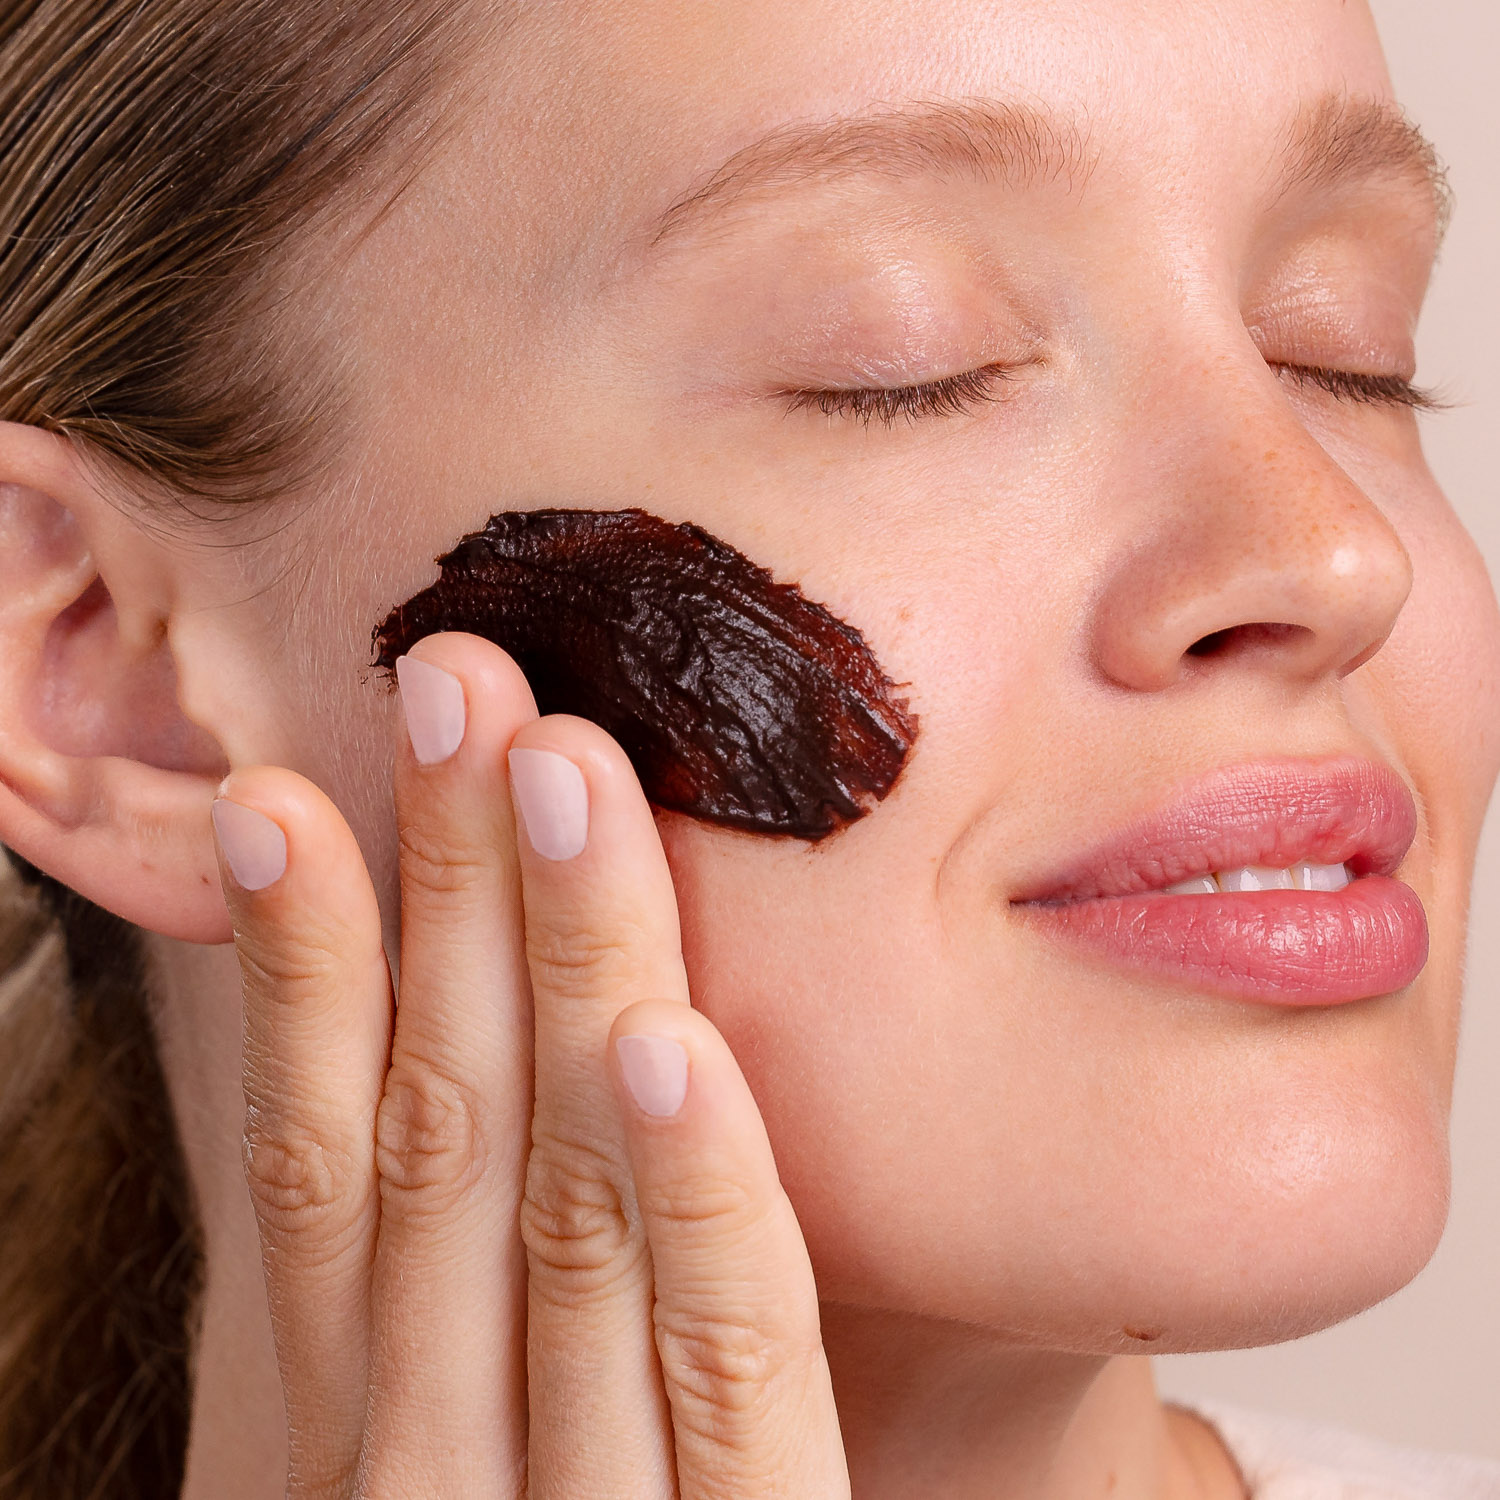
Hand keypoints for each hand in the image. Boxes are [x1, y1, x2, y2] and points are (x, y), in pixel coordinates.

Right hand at [210, 631, 850, 1497]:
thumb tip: (491, 1117)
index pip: (327, 1172)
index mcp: (383, 1452)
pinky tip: (673, 1042)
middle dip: (440, 900)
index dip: (304, 974)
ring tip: (551, 775)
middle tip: (450, 687)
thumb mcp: (483, 1488)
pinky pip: (728, 1376)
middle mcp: (443, 1479)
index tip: (291, 799)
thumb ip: (460, 1347)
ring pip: (559, 1210)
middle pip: (438, 1142)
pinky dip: (693, 1203)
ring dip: (556, 978)